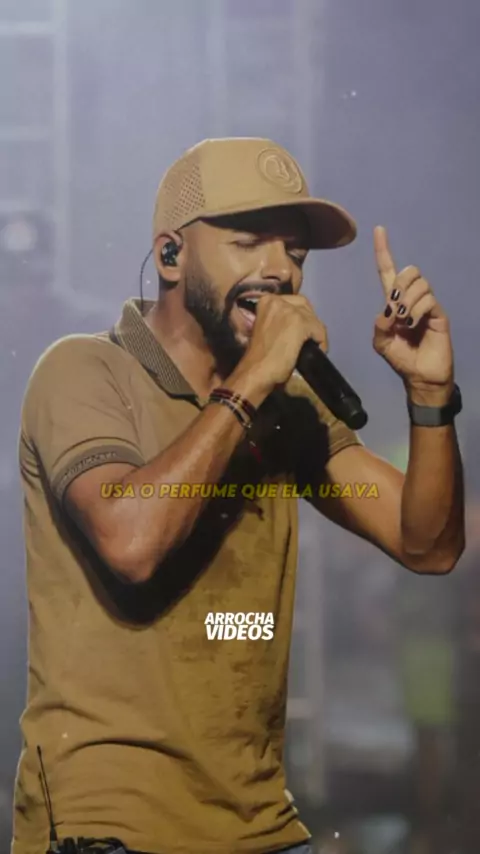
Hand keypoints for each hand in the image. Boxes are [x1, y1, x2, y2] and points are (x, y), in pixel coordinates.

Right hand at [239, 293, 327, 392]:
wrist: (256, 372)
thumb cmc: (259, 356)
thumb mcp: (266, 328)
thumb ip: (278, 320)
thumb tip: (295, 324)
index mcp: (266, 300)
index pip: (292, 301)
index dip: (299, 316)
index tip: (300, 331)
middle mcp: (277, 300)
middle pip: (304, 306)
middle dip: (309, 321)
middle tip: (310, 338)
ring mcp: (289, 310)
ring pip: (313, 318)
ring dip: (316, 332)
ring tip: (314, 346)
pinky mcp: (300, 323)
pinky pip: (319, 329)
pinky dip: (322, 341)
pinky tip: (318, 351)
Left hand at [372, 226, 453, 404]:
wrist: (421, 377)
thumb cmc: (402, 359)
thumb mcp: (382, 345)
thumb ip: (379, 327)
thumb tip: (386, 310)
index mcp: (394, 303)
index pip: (388, 271)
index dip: (383, 251)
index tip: (379, 229)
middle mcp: (411, 299)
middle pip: (407, 272)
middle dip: (399, 286)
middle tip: (396, 311)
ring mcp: (427, 305)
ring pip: (418, 284)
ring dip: (408, 303)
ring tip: (406, 323)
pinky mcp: (439, 313)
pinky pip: (428, 299)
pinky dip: (417, 311)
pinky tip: (415, 325)